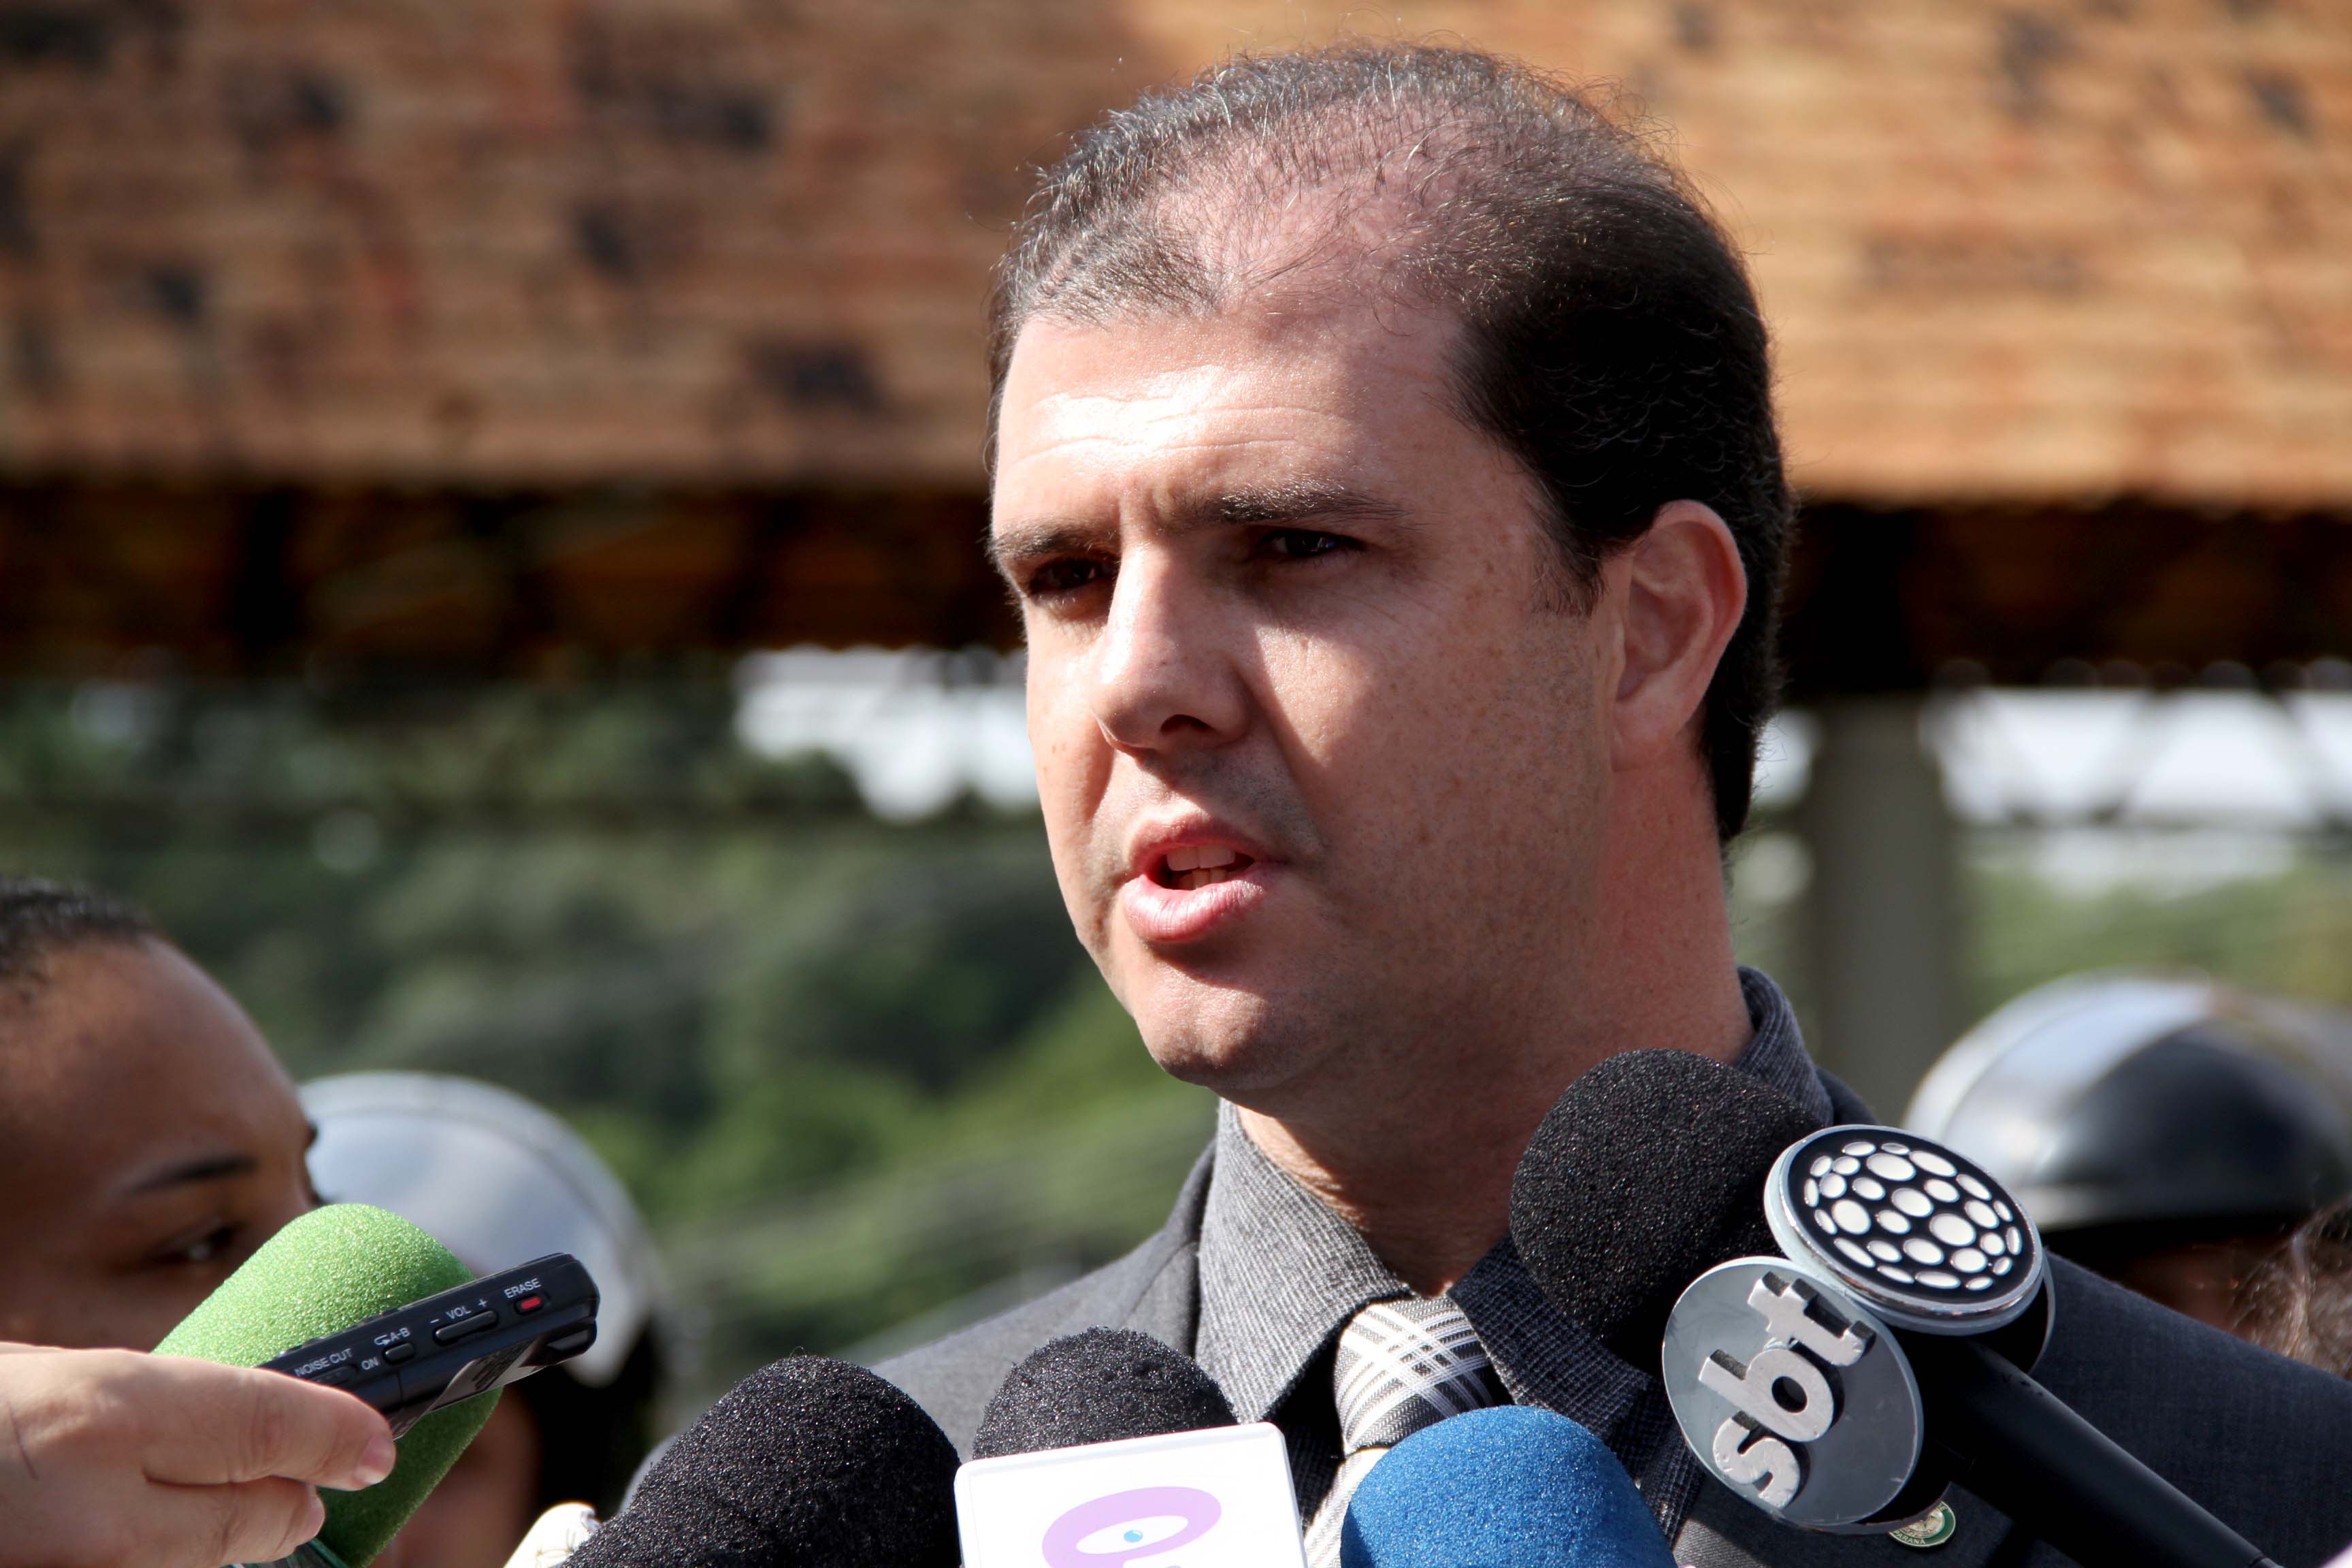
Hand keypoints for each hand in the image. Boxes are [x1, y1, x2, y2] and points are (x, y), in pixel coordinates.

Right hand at [0, 1342, 395, 1567]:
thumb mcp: (25, 1375)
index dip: (337, 1433)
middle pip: (259, 1519)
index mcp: (102, 1415)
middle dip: (296, 1502)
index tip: (375, 1445)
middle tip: (310, 1486)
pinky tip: (130, 1533)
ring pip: (204, 1564)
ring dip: (218, 1539)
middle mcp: (99, 1511)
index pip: (268, 1424)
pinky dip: (156, 1557)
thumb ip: (127, 1394)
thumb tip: (208, 1403)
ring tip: (208, 1504)